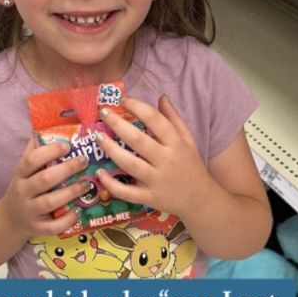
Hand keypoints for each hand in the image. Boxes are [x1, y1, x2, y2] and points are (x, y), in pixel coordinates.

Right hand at [0, 137, 93, 237]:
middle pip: (44, 180)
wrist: (9, 219)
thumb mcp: (24, 169)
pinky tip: (78, 211)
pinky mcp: (37, 229)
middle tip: (85, 161)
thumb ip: (35, 150)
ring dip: (71, 192)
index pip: (31, 160)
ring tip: (87, 184)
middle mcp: (23, 192)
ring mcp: (30, 211)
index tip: (68, 145)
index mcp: (20, 174)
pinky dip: (67, 220)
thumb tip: (49, 125)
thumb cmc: (24, 187)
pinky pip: (53, 226)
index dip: (50, 151)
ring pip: (50, 202)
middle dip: (67, 170)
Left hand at [95, 95, 214, 217]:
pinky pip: (126, 192)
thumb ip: (174, 118)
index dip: (138, 107)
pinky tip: (99, 172)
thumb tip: (161, 96)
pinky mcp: (149, 197)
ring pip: (130, 164)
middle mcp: (166, 160)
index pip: (156, 120)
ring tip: (97, 136)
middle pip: (138, 140)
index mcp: (176, 144)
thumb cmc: (191, 165)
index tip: (123, 99)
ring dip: (111, 149)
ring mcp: (156, 180)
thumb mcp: (188, 139)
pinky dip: (111, 184)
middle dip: (118, 124)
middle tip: (103, 112)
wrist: (200, 199)